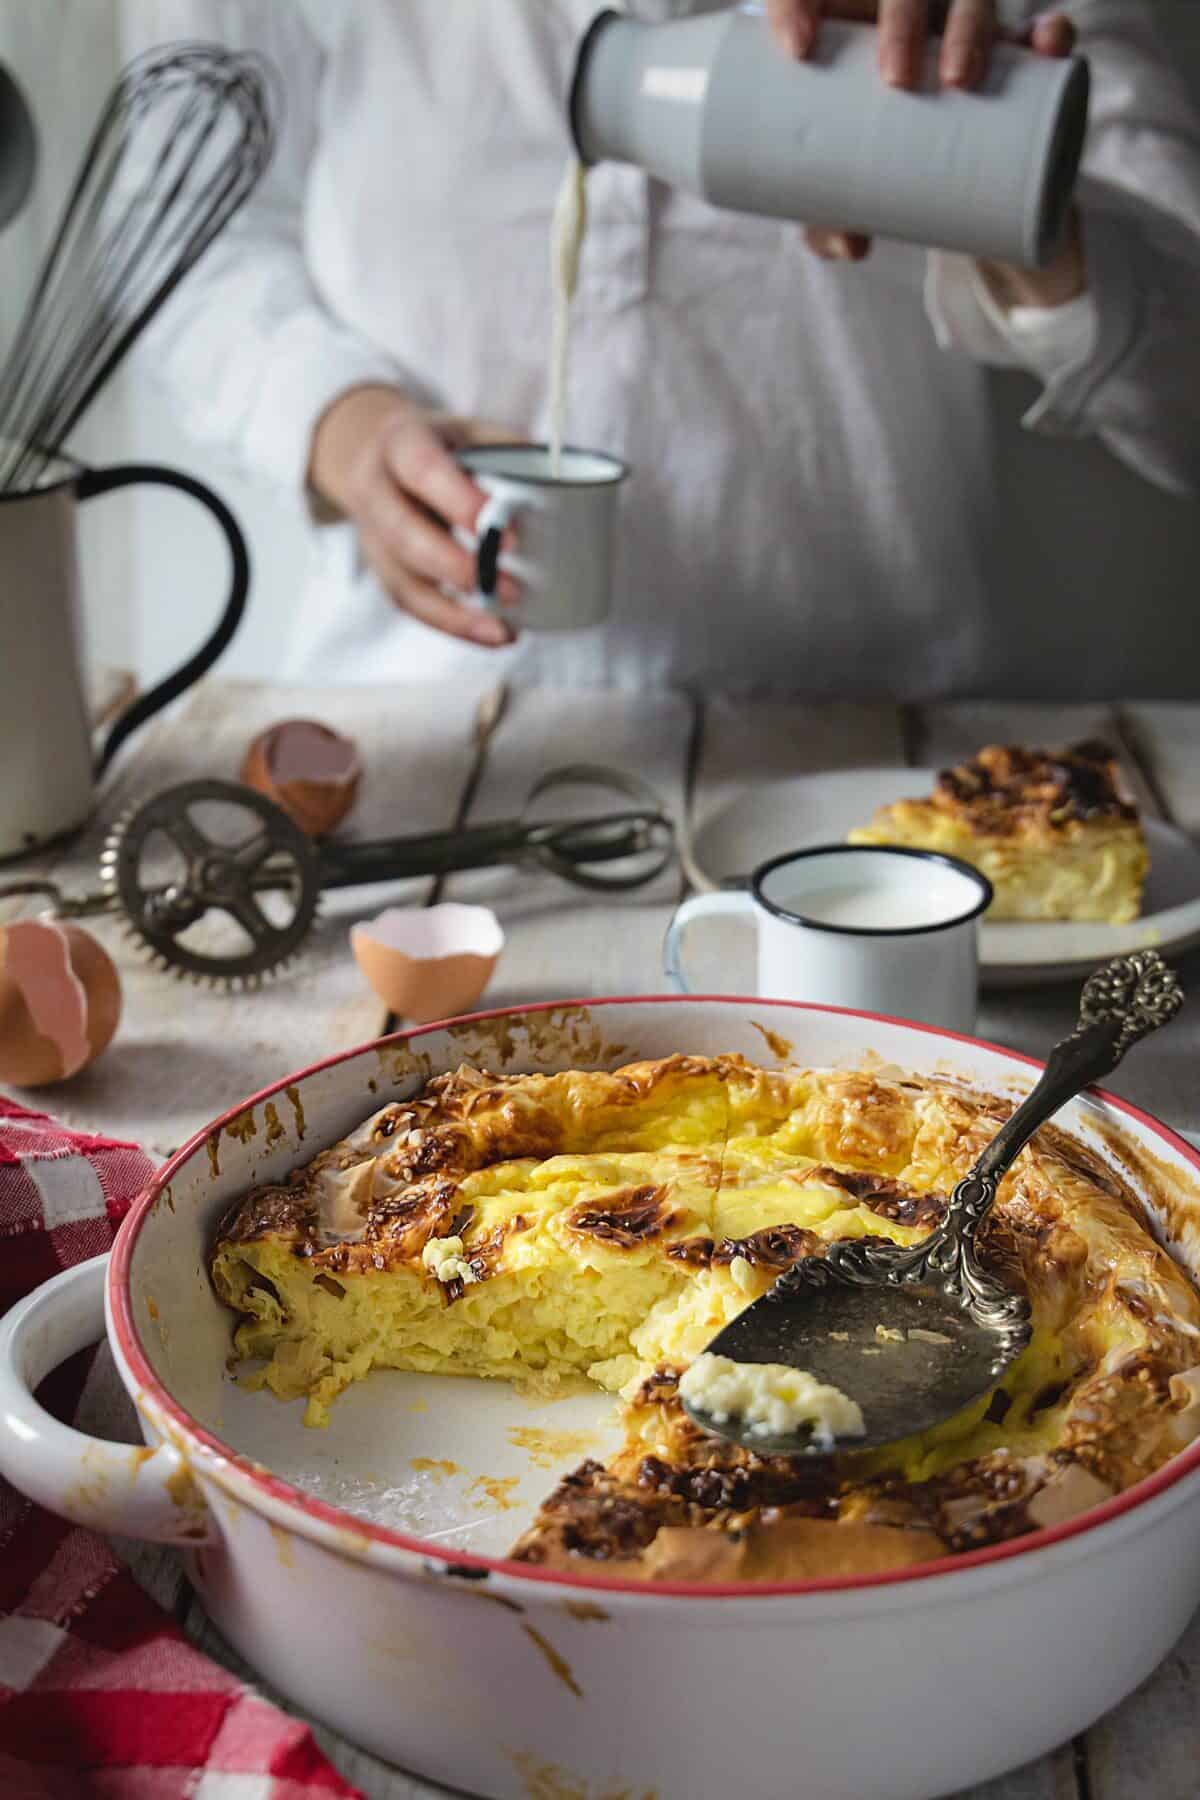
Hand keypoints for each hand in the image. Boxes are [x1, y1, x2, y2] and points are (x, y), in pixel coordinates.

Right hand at [309, 385, 519, 646]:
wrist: (376, 457)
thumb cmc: (442, 445)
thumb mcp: (472, 430)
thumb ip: (511, 453)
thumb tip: (572, 490)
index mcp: (400, 443)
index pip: (425, 470)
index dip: (463, 504)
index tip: (511, 537)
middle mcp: (375, 490)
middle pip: (404, 535)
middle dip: (458, 567)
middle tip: (512, 590)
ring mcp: (373, 536)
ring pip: (404, 583)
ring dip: (455, 613)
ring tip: (504, 630)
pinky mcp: (383, 570)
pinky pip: (412, 605)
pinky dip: (454, 625)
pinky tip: (493, 634)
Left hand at [767, 0, 1082, 300]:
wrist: (950, 196)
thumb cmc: (871, 178)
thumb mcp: (842, 198)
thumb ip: (830, 220)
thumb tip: (849, 245)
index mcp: (849, 28)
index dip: (799, 4)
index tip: (796, 49)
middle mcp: (907, 17)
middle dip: (901, 18)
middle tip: (896, 78)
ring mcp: (964, 32)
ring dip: (970, 24)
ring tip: (960, 78)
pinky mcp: (1017, 62)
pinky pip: (1040, 34)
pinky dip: (1050, 32)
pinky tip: (1050, 39)